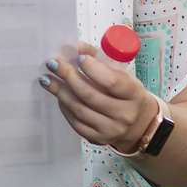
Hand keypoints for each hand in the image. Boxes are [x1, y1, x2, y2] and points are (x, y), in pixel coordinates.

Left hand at [38, 42, 157, 151]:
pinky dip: (64, 106)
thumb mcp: (123, 75)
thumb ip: (101, 60)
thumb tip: (76, 47)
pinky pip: (75, 122)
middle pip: (90, 95)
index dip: (92, 69)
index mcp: (134, 94)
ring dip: (60, 92)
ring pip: (79, 109)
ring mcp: (110, 129)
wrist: (138, 125)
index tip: (78, 58)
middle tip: (53, 64)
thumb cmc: (127, 94)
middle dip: (68, 77)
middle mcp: (124, 115)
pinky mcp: (98, 138)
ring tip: (47, 79)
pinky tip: (58, 95)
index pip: (112, 82)